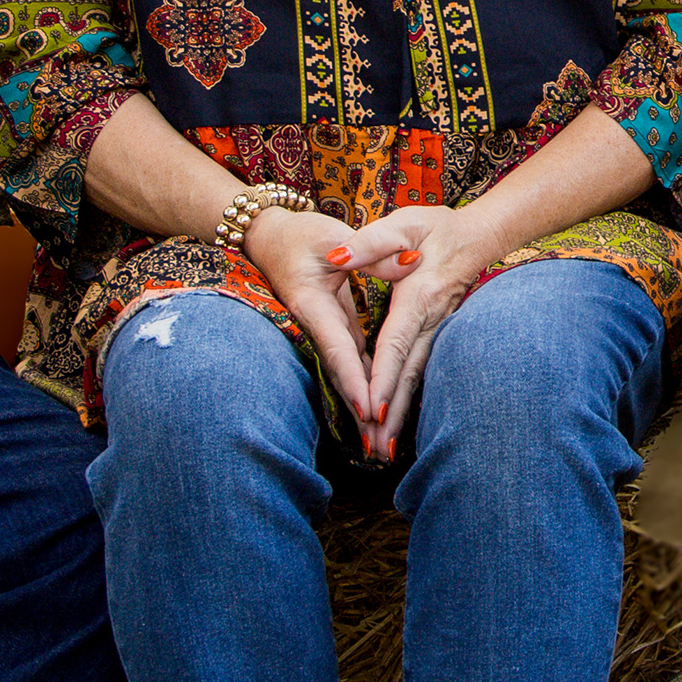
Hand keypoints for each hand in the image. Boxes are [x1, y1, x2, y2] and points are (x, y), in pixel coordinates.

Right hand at [241, 203, 388, 437]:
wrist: (269, 237)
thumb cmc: (302, 234)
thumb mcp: (335, 236)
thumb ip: (374, 252)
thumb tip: (411, 263)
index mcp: (313, 304)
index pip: (337, 348)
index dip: (353, 380)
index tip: (369, 409)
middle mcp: (316, 324)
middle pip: (340, 373)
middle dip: (358, 410)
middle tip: (378, 447)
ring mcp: (325, 329)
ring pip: (347, 372)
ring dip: (362, 405)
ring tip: (379, 443)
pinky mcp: (335, 328)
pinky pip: (352, 361)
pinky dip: (364, 385)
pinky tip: (378, 409)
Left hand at [342, 203, 490, 462]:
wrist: (480, 235)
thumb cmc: (437, 227)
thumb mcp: (402, 224)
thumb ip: (369, 242)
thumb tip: (335, 257)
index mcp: (418, 296)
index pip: (396, 343)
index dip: (383, 376)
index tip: (371, 408)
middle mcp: (431, 320)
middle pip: (409, 373)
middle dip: (391, 412)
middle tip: (375, 449)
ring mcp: (438, 330)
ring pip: (418, 378)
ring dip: (401, 414)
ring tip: (383, 450)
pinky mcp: (438, 334)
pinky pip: (422, 371)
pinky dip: (410, 399)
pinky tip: (398, 422)